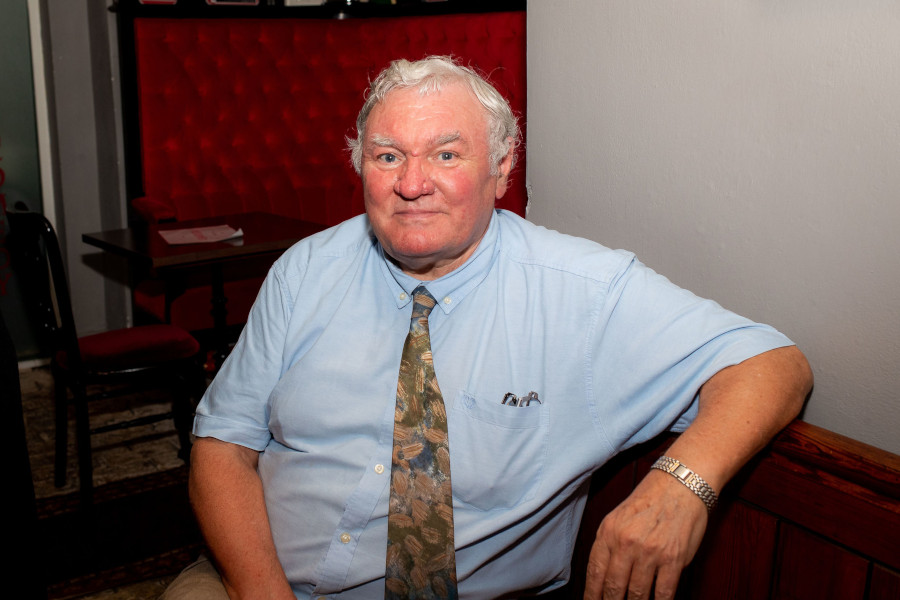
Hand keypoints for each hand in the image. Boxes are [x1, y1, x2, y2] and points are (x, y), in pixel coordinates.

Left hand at [583, 470, 707, 599]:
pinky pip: (664, 592)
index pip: (595, 573)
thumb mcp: (618, 517)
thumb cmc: (649, 500)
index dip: (592, 595)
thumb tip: (602, 577)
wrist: (680, 484)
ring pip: (637, 594)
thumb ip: (609, 545)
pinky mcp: (673, 559)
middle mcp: (626, 543)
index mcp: (608, 532)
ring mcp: (650, 552)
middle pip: (614, 588)